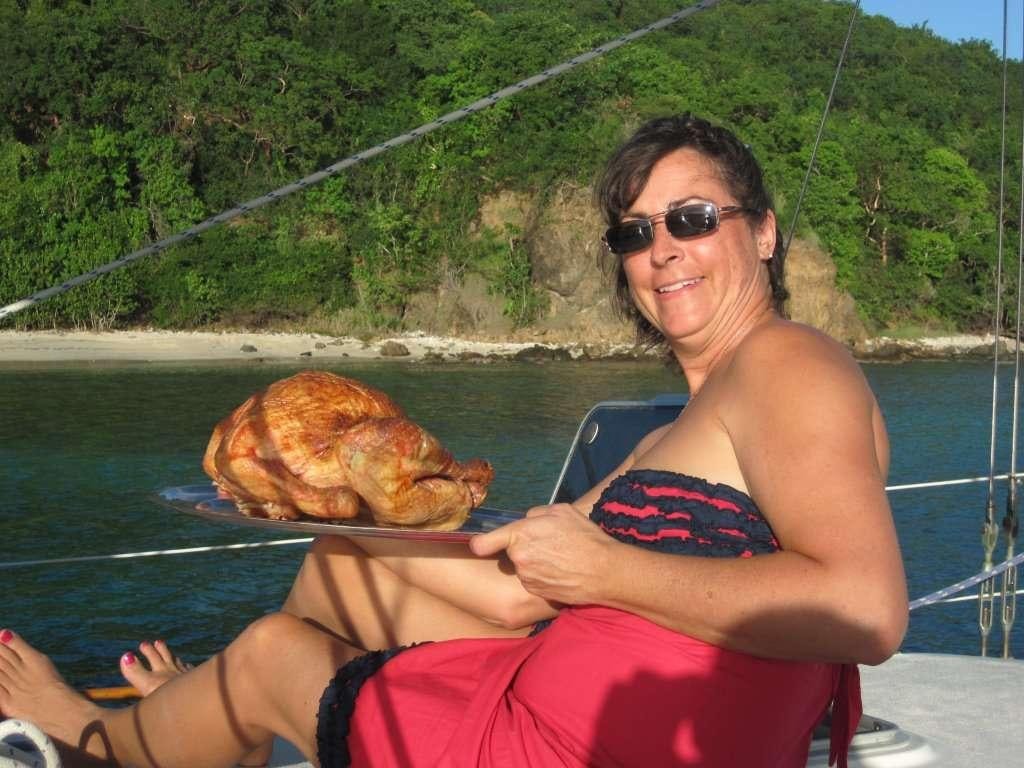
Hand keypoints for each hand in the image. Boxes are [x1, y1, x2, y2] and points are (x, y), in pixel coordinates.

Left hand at [469, 503, 615, 605]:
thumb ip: (537, 514)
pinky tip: (560, 571)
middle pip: (512, 551)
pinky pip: (533, 579)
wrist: (604, 571)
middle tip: (547, 543)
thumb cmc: (584, 537)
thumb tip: (527, 520)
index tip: (478, 545)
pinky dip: (542, 575)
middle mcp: (518, 559)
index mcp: (520, 535)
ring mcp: (527, 578)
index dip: (479, 543)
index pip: (485, 543)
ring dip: (534, 562)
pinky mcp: (536, 592)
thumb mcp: (562, 511)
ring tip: (559, 558)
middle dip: (524, 547)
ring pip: (523, 566)